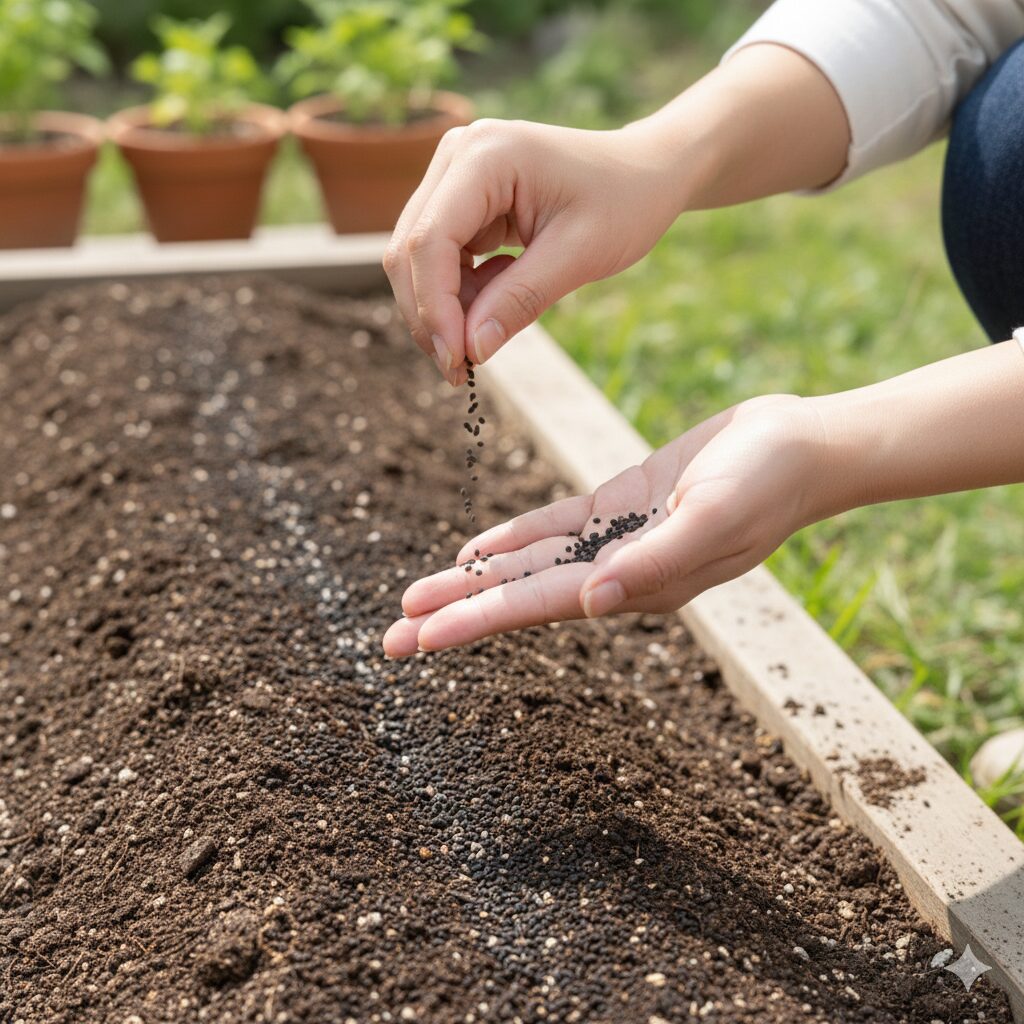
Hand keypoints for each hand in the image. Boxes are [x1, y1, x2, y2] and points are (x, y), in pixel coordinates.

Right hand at [383, 118, 684, 384]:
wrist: (644, 174)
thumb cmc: (624, 203)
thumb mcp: (579, 256)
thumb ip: (520, 300)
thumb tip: (471, 350)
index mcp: (485, 156)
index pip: (430, 240)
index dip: (434, 307)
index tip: (457, 362)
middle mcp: (457, 156)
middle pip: (410, 250)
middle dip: (430, 316)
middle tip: (460, 371)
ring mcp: (454, 176)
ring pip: (418, 259)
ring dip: (443, 310)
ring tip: (486, 336)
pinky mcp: (460, 200)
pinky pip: (439, 260)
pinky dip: (459, 296)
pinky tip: (498, 301)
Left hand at [383, 396, 831, 656]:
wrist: (799, 447)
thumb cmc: (767, 482)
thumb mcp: (714, 517)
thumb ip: (654, 561)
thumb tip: (590, 604)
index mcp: (632, 585)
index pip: (535, 607)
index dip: (472, 621)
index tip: (417, 640)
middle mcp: (614, 571)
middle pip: (516, 597)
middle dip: (452, 615)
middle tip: (390, 641)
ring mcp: (614, 538)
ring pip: (526, 565)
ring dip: (469, 582)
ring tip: (414, 599)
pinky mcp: (619, 502)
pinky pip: (553, 526)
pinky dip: (512, 541)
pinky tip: (475, 552)